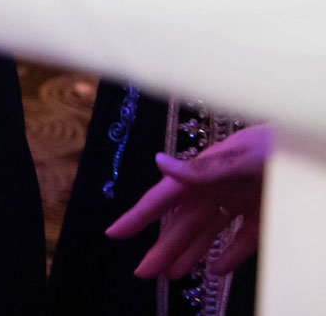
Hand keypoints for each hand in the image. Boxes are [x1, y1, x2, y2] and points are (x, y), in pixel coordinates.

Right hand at [107, 122, 270, 279]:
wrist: (318, 147)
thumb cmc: (285, 143)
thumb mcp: (246, 154)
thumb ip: (204, 166)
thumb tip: (160, 163)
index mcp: (207, 171)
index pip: (165, 197)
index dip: (138, 216)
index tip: (114, 233)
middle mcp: (220, 187)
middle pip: (184, 222)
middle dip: (162, 247)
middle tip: (143, 273)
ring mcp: (242, 200)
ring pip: (209, 233)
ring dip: (190, 254)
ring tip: (171, 276)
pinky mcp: (266, 214)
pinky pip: (242, 239)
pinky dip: (229, 255)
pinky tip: (214, 269)